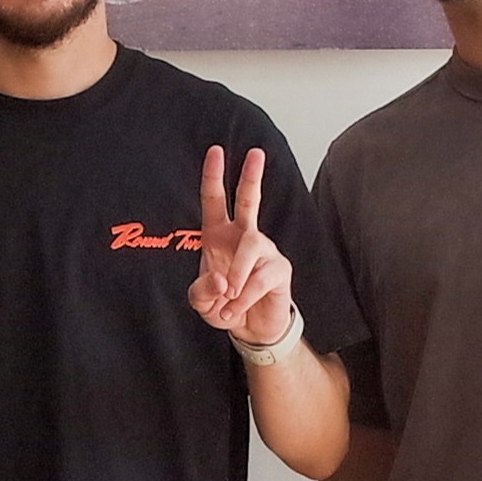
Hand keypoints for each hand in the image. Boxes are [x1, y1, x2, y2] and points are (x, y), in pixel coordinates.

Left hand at [189, 147, 294, 346]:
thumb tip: (222, 280)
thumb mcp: (201, 302)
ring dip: (236, 273)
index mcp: (219, 236)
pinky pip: (260, 278)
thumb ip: (202, 291)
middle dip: (251, 177)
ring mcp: (265, 251)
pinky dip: (244, 297)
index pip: (215, 201)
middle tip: (256, 153)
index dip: (213, 177)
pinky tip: (236, 308)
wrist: (251, 329)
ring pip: (251, 246)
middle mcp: (244, 237)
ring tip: (228, 296)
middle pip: (250, 201)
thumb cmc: (224, 305)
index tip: (215, 151)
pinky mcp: (280, 269)